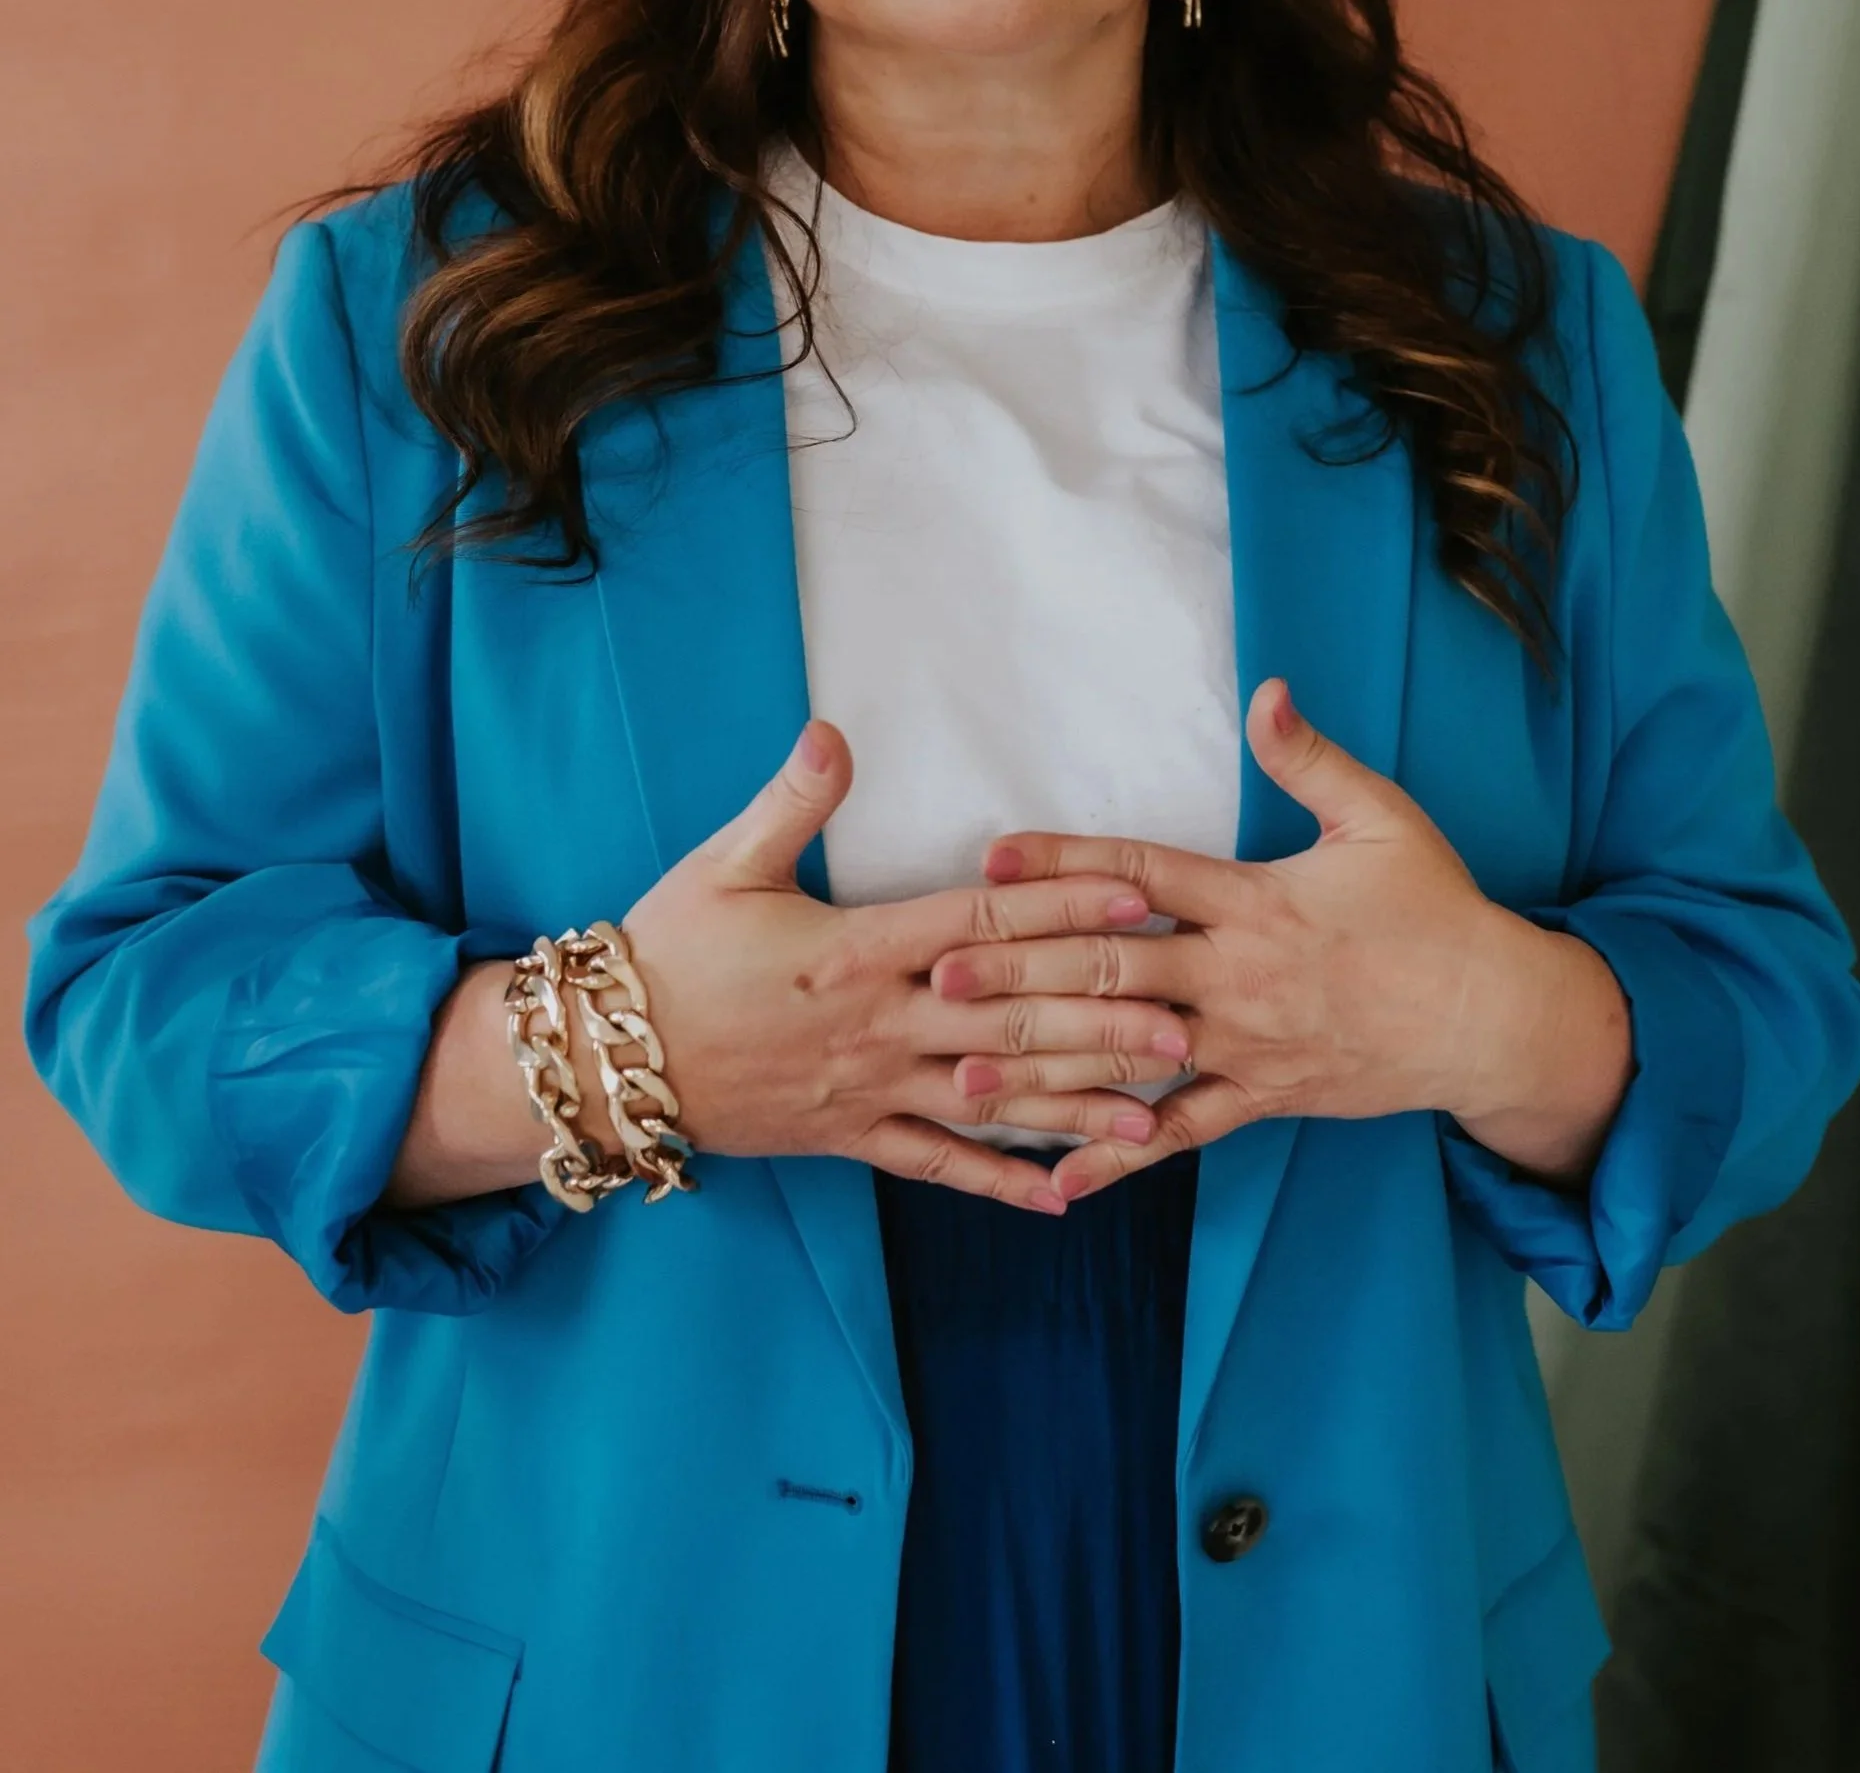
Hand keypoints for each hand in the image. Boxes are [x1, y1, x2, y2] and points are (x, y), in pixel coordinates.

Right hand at [615, 720, 1196, 1213]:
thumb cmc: (667, 953)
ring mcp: (869, 1088)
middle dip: (1101, 1022)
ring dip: (1076, 1109)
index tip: (1135, 898)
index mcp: (856, 949)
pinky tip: (1061, 1197)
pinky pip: (936, 1165)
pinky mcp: (851, 1137)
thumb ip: (792, 801)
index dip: (1061, 907)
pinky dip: (997, 1182)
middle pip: (1009, 1019)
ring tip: (1156, 1121)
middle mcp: (878, 1024)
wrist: (605, 1061)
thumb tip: (833, 731)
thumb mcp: (724, 865)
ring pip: (990, 1100)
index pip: (979, 924)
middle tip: (1186, 1023)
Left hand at [928, 678, 1632, 1200]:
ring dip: (1046, 1067)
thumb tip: (1268, 688)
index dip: (1064, 862)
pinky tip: (1058, 1177)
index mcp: (1255, 899)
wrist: (1492, 1019)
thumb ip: (1310, 759)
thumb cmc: (1435, 909)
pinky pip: (1179, 1132)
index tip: (991, 857)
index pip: (1142, 874)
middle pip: (1114, 969)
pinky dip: (1120, 1152)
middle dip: (1024, 972)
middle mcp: (1238, 974)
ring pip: (1130, 1055)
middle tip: (942, 975)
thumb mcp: (1382, 818)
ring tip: (964, 1077)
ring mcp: (1245, 1043)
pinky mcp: (1259, 1096)